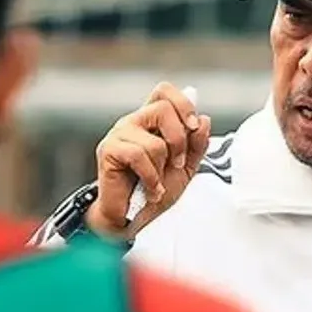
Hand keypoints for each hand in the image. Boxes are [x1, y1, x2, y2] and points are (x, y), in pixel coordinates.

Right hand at [85, 82, 211, 238]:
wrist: (134, 219)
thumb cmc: (155, 190)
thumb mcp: (186, 168)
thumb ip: (197, 144)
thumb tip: (204, 120)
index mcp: (152, 121)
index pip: (164, 91)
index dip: (183, 103)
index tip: (193, 126)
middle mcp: (134, 122)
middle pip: (163, 108)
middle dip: (178, 140)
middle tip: (177, 163)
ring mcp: (119, 134)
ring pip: (154, 140)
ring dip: (162, 168)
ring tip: (158, 183)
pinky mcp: (108, 150)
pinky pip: (139, 155)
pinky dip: (151, 178)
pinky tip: (150, 189)